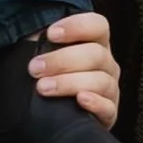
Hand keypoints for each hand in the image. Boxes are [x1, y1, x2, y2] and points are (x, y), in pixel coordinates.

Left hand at [27, 9, 120, 131]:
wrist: (48, 117)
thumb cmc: (46, 78)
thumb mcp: (44, 56)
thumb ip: (43, 43)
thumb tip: (33, 36)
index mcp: (94, 43)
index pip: (98, 26)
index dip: (77, 27)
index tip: (51, 34)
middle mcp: (106, 64)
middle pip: (96, 54)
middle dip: (62, 60)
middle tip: (35, 68)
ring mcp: (109, 89)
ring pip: (100, 81)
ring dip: (69, 83)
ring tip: (43, 88)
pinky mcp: (108, 114)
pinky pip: (108, 108)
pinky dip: (95, 102)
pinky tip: (80, 100)